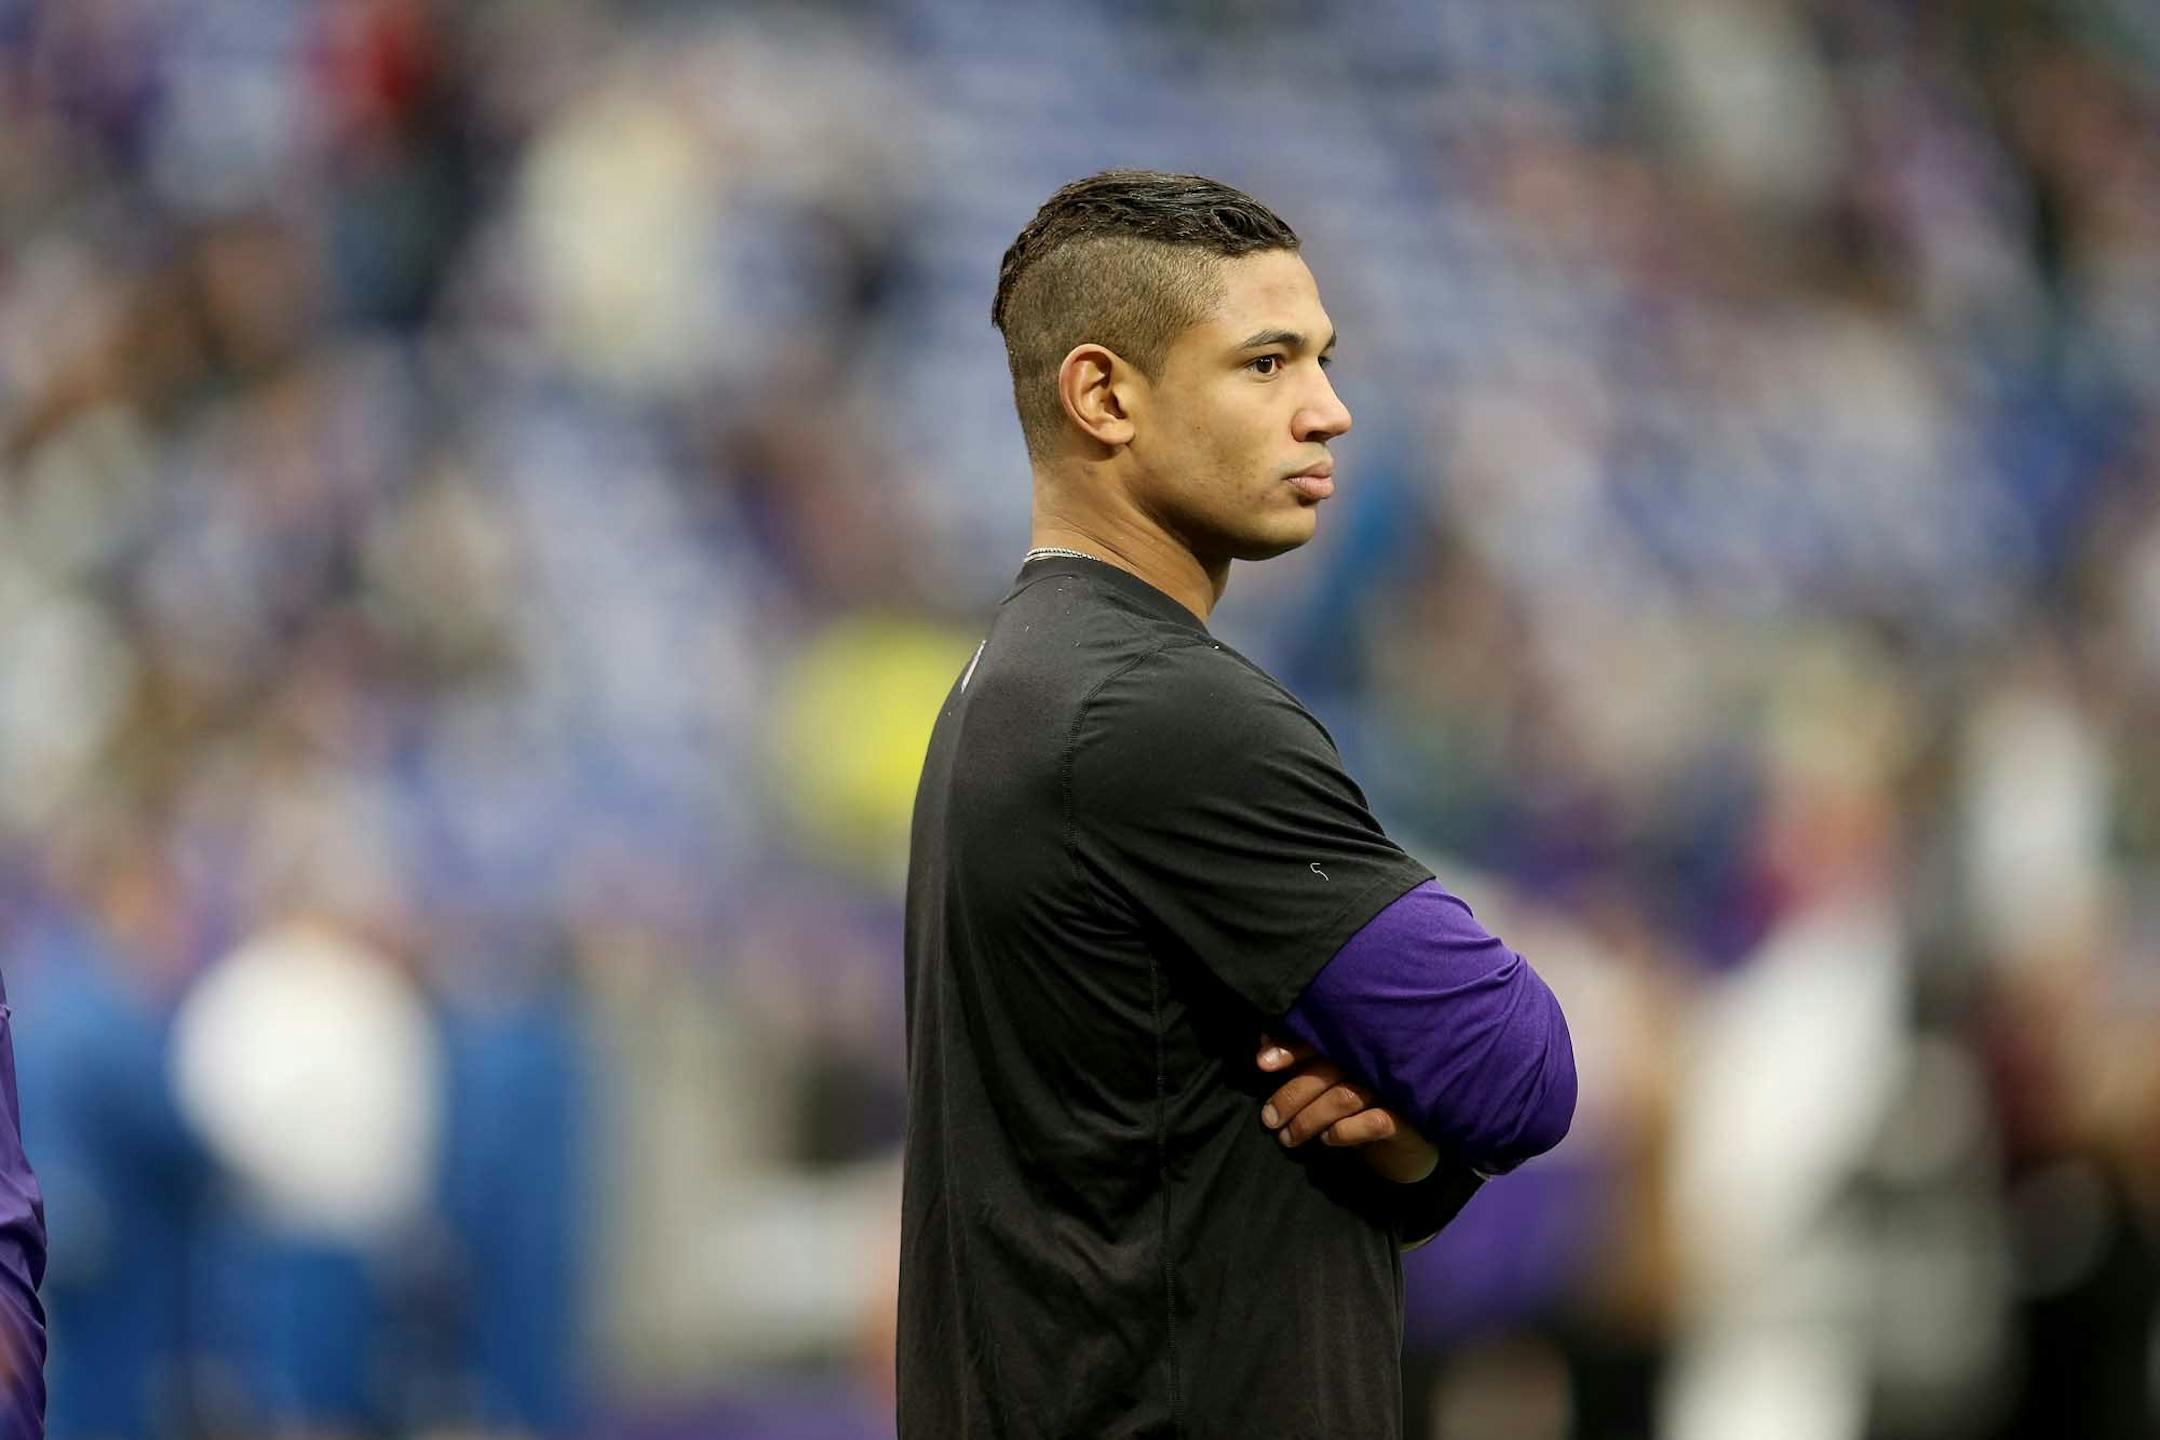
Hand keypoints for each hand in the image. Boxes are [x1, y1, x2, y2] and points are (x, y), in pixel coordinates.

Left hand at [1257, 1036, 1438, 1183]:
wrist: (1407, 1148)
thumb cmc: (1363, 1109)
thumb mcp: (1329, 1085)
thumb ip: (1302, 1064)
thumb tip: (1263, 1041)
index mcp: (1356, 1048)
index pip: (1321, 1041)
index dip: (1291, 1048)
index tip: (1262, 1064)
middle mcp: (1375, 1063)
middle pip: (1327, 1070)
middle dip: (1292, 1094)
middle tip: (1269, 1119)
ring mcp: (1393, 1089)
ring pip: (1344, 1097)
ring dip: (1310, 1118)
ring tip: (1288, 1138)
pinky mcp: (1409, 1120)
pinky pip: (1375, 1121)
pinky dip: (1346, 1130)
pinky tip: (1329, 1139)